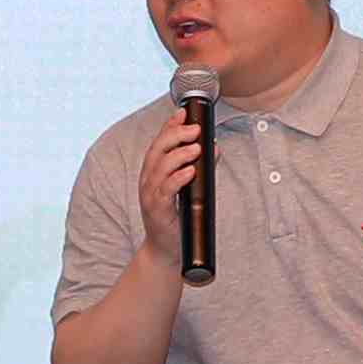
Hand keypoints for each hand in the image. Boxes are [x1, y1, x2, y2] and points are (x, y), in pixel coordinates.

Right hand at [135, 103, 207, 239]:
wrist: (166, 251)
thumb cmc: (177, 218)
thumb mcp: (188, 189)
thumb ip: (199, 168)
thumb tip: (214, 147)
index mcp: (153, 172)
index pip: (159, 143)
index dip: (169, 126)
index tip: (182, 112)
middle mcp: (148, 181)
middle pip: (157, 151)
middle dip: (175, 136)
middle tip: (195, 129)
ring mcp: (150, 196)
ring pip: (161, 168)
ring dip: (179, 155)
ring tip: (197, 148)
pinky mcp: (157, 211)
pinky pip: (166, 191)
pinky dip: (178, 179)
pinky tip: (190, 172)